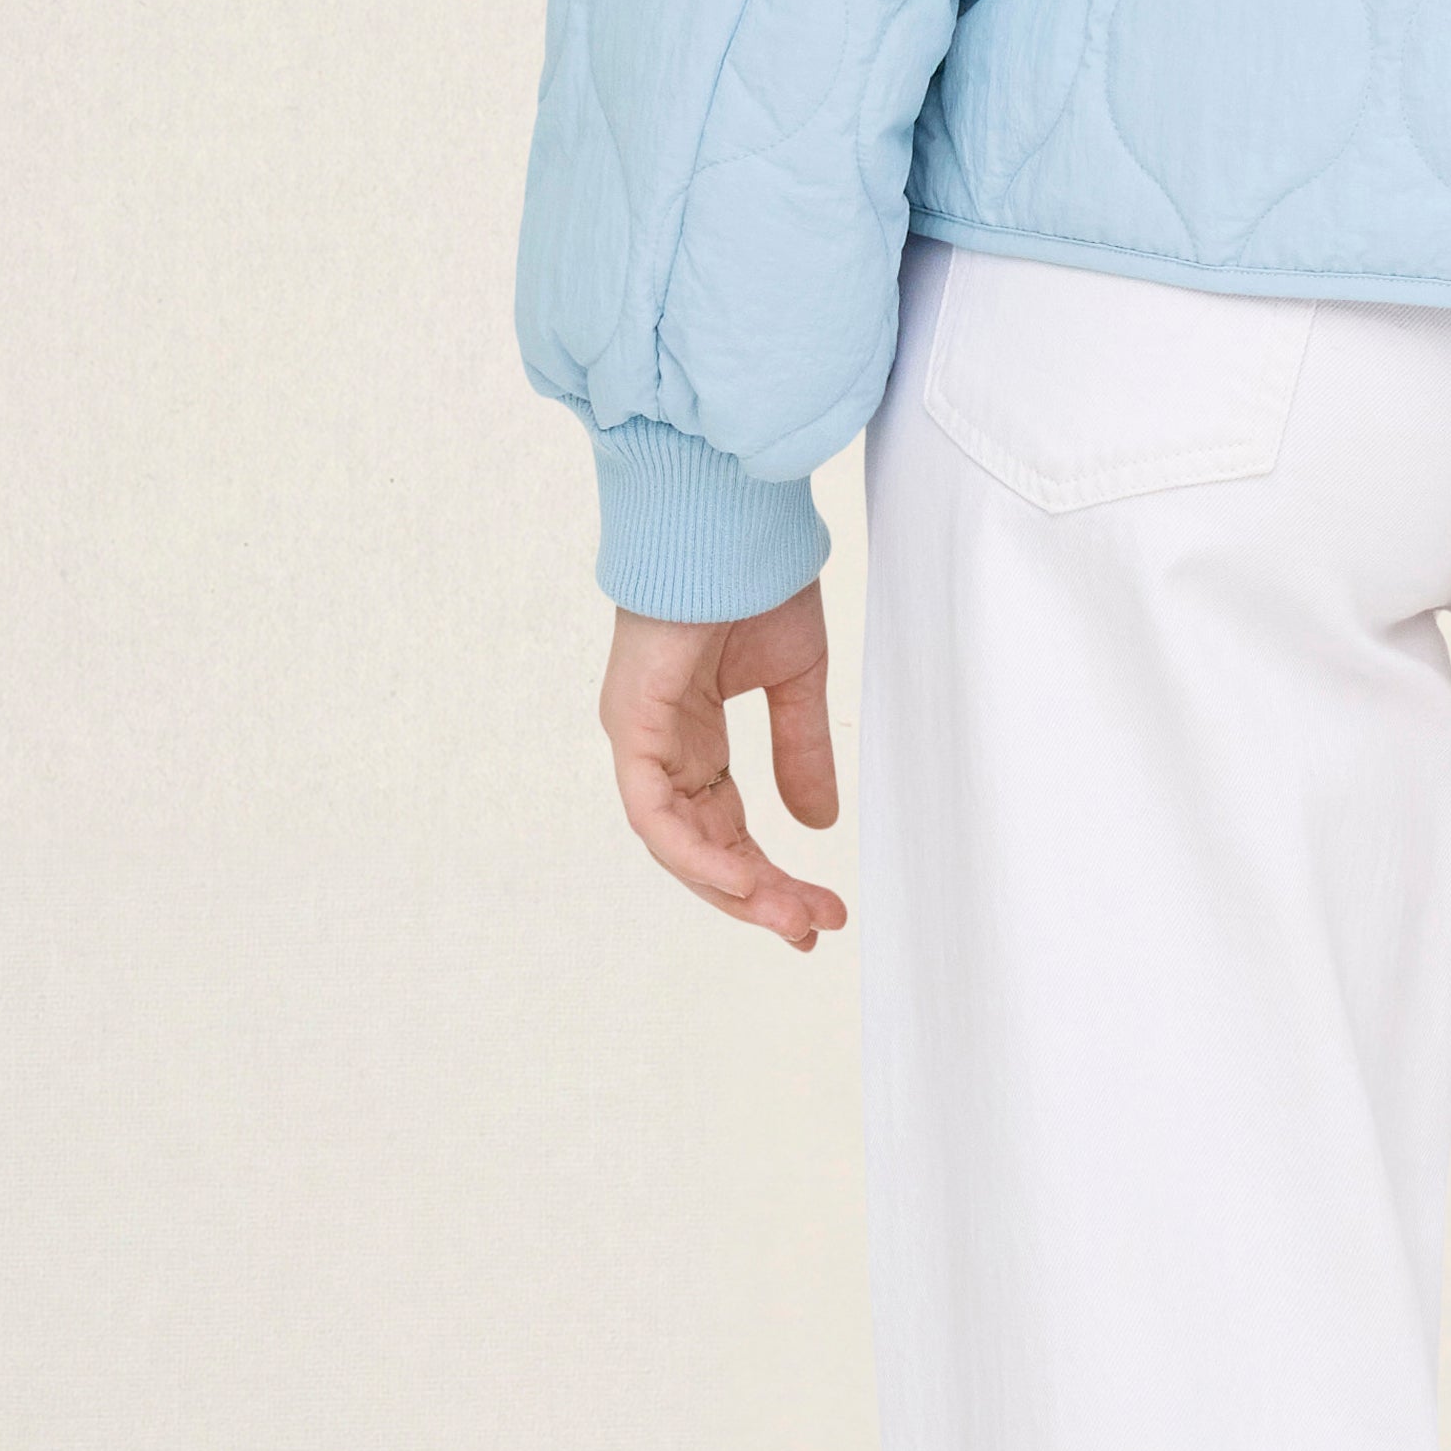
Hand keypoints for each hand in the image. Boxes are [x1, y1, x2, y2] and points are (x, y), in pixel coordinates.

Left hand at [600, 591, 844, 943]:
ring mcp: (640, 740)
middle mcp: (659, 748)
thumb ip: (801, 751)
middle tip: (814, 930)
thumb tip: (817, 823)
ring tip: (794, 919)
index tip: (819, 911)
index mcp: (692, 738)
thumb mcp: (794, 680)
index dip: (768, 876)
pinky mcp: (631, 727)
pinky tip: (744, 882)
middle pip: (703, 850)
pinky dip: (698, 855)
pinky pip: (655, 814)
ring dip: (736, 889)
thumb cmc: (754, 578)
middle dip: (759, 897)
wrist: (730, 520)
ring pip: (678, 845)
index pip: (725, 829)